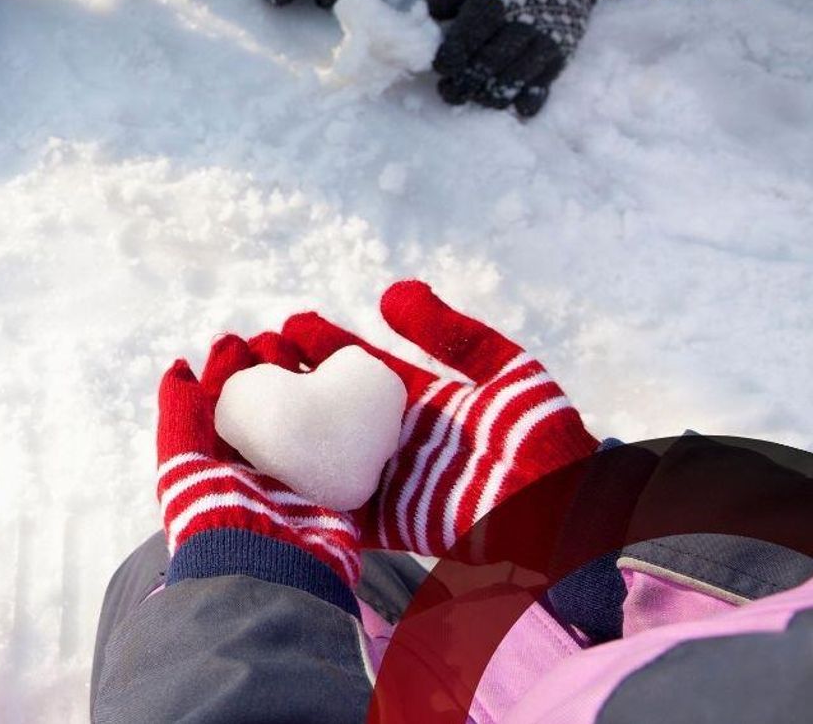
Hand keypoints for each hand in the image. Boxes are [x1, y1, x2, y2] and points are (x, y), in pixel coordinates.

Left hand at [158, 335, 361, 586]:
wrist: (272, 568)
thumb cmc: (216, 515)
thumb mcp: (184, 464)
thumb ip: (179, 417)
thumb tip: (178, 368)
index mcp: (222, 467)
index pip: (226, 405)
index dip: (229, 371)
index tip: (236, 342)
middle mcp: (261, 470)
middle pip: (269, 403)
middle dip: (269, 368)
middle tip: (272, 342)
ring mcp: (303, 476)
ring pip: (305, 411)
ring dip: (302, 377)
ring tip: (298, 346)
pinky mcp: (340, 482)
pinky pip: (344, 433)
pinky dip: (342, 401)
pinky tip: (341, 372)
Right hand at [279, 281, 597, 556]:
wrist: (564, 510)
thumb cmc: (542, 436)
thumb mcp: (503, 368)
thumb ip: (449, 333)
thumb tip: (390, 293)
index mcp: (418, 399)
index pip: (358, 364)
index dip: (325, 343)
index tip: (290, 325)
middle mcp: (393, 437)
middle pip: (329, 402)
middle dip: (291, 378)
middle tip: (255, 355)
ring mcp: (386, 478)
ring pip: (320, 447)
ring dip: (282, 426)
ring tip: (247, 399)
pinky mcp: (385, 519)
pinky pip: (332, 500)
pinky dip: (300, 482)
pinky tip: (264, 460)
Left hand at [427, 0, 604, 115]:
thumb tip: (433, 17)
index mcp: (496, 1)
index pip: (464, 43)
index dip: (448, 61)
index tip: (441, 67)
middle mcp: (521, 26)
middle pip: (485, 68)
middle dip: (462, 85)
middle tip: (450, 91)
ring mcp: (545, 42)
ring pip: (510, 83)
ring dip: (487, 96)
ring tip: (474, 96)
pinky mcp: (563, 54)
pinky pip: (542, 87)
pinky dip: (525, 102)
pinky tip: (512, 106)